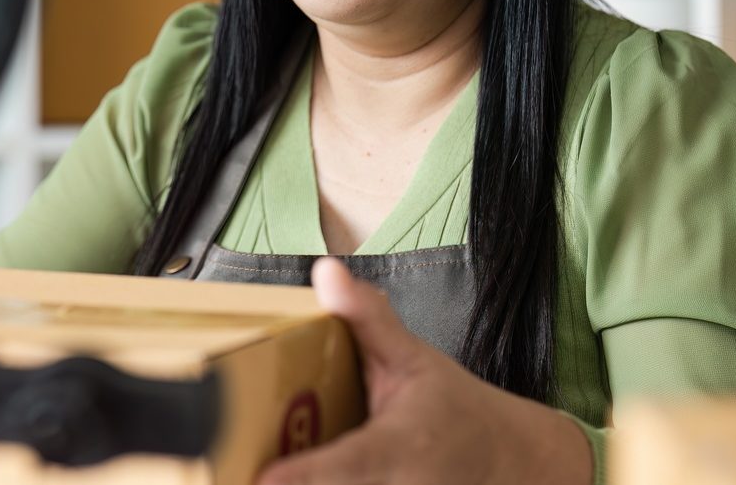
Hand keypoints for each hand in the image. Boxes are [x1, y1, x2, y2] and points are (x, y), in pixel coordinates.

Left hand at [257, 258, 592, 484]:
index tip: (264, 479)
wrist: (510, 463)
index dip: (307, 475)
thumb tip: (326, 271)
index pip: (348, 463)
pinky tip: (277, 476)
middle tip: (226, 472)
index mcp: (400, 446)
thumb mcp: (414, 360)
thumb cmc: (457, 412)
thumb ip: (367, 320)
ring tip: (235, 474)